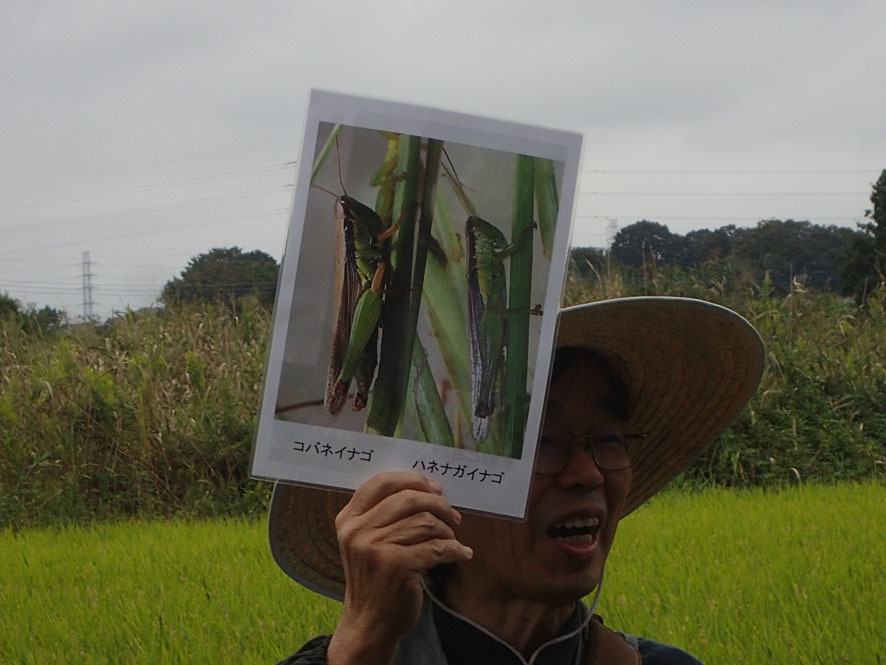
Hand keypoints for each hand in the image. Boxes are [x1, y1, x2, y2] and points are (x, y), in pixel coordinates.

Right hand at [327, 471, 472, 664]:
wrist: (369, 623)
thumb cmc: (375, 578)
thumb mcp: (365, 542)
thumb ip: (382, 514)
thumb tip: (427, 486)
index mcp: (348, 519)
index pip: (381, 482)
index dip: (413, 480)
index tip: (435, 488)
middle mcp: (358, 531)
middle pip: (409, 498)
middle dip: (438, 504)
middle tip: (453, 516)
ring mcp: (376, 548)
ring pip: (425, 522)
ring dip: (446, 530)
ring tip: (451, 540)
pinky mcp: (397, 566)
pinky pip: (437, 547)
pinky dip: (455, 549)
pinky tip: (461, 554)